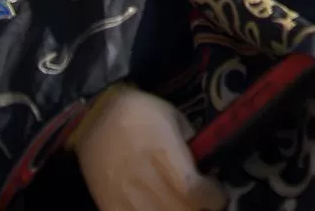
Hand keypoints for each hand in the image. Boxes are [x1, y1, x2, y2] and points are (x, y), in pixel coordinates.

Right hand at [73, 88, 225, 210]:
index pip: (195, 192)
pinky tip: (159, 208)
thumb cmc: (140, 112)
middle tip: (203, 202)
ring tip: (184, 205)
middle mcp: (147, 182)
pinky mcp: (111, 208)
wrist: (97, 119)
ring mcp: (127, 200)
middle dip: (199, 209)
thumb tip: (203, 164)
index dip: (213, 198)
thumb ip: (189, 143)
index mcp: (165, 156)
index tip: (217, 193)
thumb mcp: (173, 118)